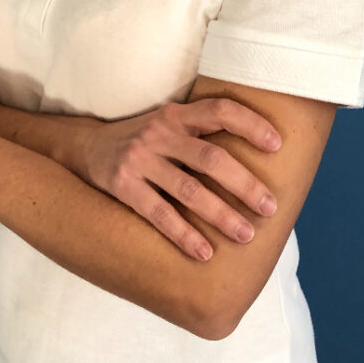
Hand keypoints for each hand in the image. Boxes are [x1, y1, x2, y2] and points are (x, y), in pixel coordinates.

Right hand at [78, 99, 280, 261]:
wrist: (86, 147)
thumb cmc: (143, 140)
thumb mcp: (168, 123)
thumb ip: (200, 131)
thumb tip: (255, 154)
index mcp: (177, 114)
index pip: (220, 110)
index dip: (250, 124)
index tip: (277, 145)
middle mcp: (160, 133)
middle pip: (210, 157)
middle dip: (244, 183)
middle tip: (271, 207)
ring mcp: (140, 159)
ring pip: (189, 190)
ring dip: (221, 214)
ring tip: (246, 234)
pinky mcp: (123, 186)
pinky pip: (159, 213)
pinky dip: (183, 235)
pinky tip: (204, 252)